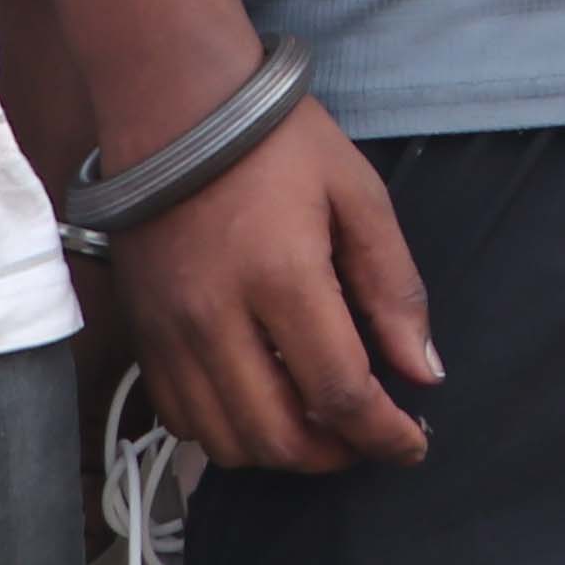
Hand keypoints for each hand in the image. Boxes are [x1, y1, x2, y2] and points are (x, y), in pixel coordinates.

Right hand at [107, 96, 436, 473]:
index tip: (413, 442)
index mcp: (282, 279)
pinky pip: (181, 419)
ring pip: (226, 442)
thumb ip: (393, 288)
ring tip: (322, 428)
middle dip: (337, 455)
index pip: (338, 393)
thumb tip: (422, 370)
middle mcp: (217, 320)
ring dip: (283, 453)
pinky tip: (262, 407)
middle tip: (370, 438)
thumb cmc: (277, 145)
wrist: (176, 109)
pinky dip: (227, 434)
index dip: (383, 435)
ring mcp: (170, 335)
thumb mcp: (358, 196)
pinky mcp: (142, 336)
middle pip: (279, 436)